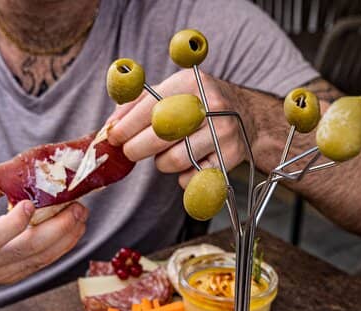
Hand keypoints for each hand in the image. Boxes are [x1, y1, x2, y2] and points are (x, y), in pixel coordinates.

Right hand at [0, 174, 86, 286]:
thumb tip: (33, 168)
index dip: (15, 223)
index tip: (33, 203)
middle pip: (27, 250)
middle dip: (58, 228)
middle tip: (77, 207)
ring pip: (40, 259)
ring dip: (66, 237)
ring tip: (80, 215)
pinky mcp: (12, 279)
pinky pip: (41, 263)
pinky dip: (60, 246)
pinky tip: (72, 229)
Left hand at [107, 70, 255, 186]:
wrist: (248, 115)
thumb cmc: (199, 103)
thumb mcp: (174, 90)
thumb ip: (140, 103)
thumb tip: (111, 124)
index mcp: (191, 83)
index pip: (150, 108)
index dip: (126, 126)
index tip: (113, 137)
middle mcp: (210, 106)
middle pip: (160, 136)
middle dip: (136, 148)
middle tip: (128, 152)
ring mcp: (222, 133)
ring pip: (173, 160)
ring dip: (160, 162)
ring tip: (163, 154)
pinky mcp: (229, 158)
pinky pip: (191, 177)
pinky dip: (182, 176)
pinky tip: (187, 164)